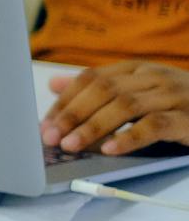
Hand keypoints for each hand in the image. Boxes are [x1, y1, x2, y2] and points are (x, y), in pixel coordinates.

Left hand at [42, 60, 188, 155]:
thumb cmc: (176, 105)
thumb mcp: (137, 92)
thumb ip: (98, 89)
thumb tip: (53, 84)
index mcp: (137, 69)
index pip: (92, 78)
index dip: (65, 100)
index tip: (44, 124)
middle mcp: (154, 76)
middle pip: (105, 90)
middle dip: (73, 114)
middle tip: (50, 137)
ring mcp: (174, 95)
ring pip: (126, 106)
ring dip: (93, 126)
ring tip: (71, 145)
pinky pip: (155, 125)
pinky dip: (129, 138)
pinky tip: (109, 150)